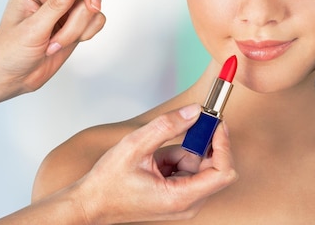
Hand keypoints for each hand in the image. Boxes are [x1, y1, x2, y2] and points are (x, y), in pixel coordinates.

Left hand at [0, 0, 104, 102]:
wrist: (14, 77)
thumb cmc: (9, 51)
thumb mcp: (31, 28)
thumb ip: (54, 5)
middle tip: (92, 6)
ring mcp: (66, 8)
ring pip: (90, 4)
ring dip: (78, 26)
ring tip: (56, 41)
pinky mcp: (77, 23)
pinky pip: (96, 19)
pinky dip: (87, 32)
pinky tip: (69, 41)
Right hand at [76, 104, 237, 223]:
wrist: (91, 204)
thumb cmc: (108, 184)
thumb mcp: (135, 146)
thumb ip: (167, 126)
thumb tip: (195, 111)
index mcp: (180, 197)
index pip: (223, 171)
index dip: (223, 145)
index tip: (216, 124)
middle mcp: (188, 204)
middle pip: (214, 166)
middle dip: (202, 144)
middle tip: (188, 125)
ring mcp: (184, 202)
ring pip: (200, 165)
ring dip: (184, 152)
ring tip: (156, 154)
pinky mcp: (179, 196)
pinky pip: (189, 169)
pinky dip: (177, 158)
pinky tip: (156, 162)